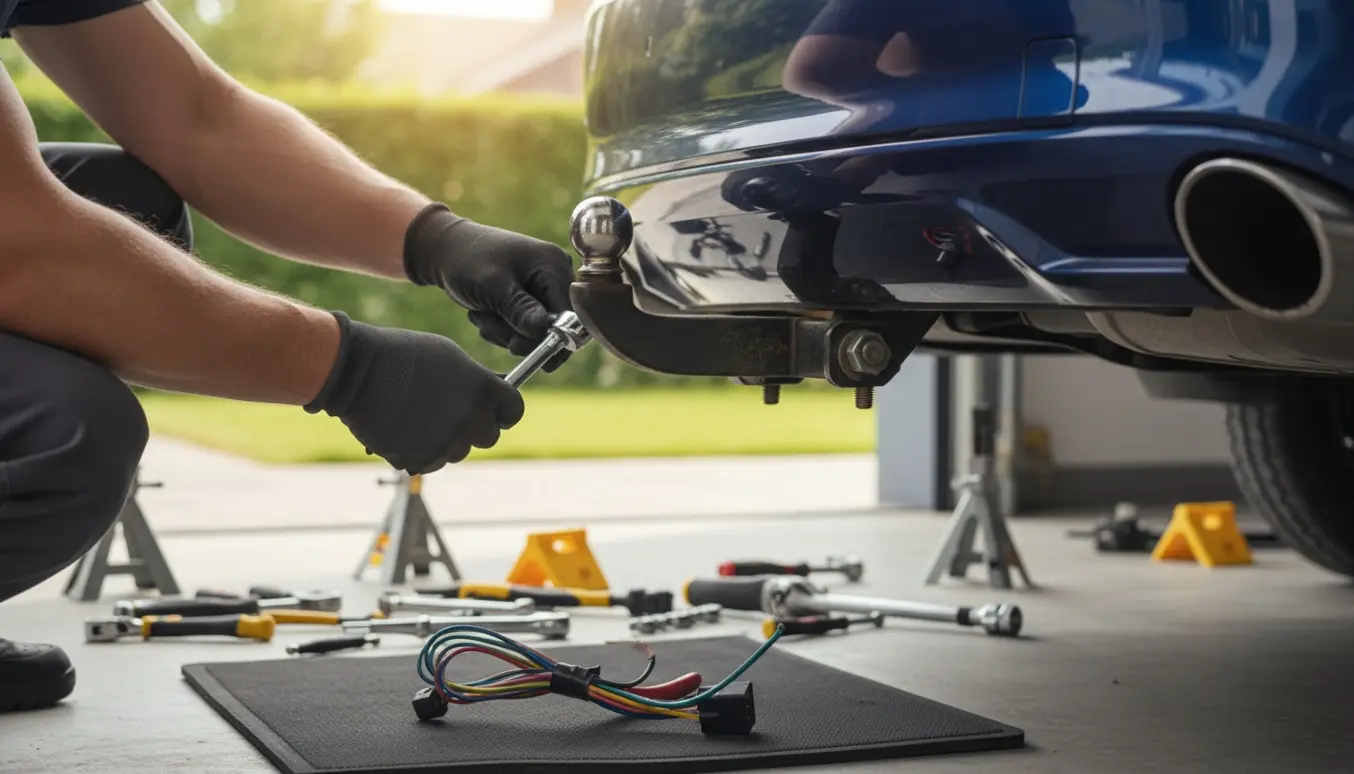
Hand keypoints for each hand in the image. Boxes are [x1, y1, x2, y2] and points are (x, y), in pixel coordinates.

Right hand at [304, 312, 524, 473]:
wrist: (358, 371)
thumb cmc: (403, 355)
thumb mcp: (450, 357)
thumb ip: (476, 380)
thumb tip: (491, 394)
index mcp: (484, 392)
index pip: (514, 411)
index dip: (503, 410)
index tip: (494, 410)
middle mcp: (471, 422)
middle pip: (489, 437)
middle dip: (475, 427)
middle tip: (452, 413)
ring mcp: (446, 444)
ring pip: (458, 451)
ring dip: (446, 440)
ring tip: (421, 417)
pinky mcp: (420, 460)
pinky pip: (431, 462)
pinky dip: (422, 451)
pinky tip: (406, 429)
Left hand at [403, 204, 574, 371]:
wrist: (445, 249)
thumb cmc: (466, 260)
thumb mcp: (491, 285)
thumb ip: (519, 309)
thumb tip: (545, 332)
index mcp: (554, 266)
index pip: (569, 315)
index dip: (549, 338)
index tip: (516, 347)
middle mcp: (557, 276)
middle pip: (554, 328)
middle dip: (519, 334)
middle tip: (487, 324)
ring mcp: (544, 288)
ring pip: (537, 333)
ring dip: (506, 332)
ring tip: (482, 314)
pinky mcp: (532, 299)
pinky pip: (526, 329)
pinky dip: (504, 329)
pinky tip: (486, 313)